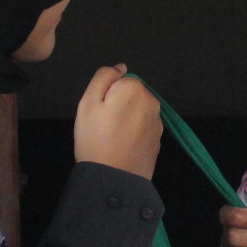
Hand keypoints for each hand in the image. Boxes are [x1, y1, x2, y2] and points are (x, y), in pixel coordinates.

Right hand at [73, 65, 161, 179]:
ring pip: (138, 113)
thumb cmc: (95, 138)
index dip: (106, 95)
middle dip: (118, 106)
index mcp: (135, 89)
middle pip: (131, 96)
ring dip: (127, 120)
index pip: (119, 81)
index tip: (99, 112)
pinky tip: (122, 148)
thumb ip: (103, 77)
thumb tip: (121, 67)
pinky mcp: (158, 141)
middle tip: (102, 126)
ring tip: (111, 139)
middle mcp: (152, 102)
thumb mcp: (87, 102)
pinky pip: (142, 130)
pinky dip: (133, 135)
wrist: (113, 179)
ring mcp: (158, 123)